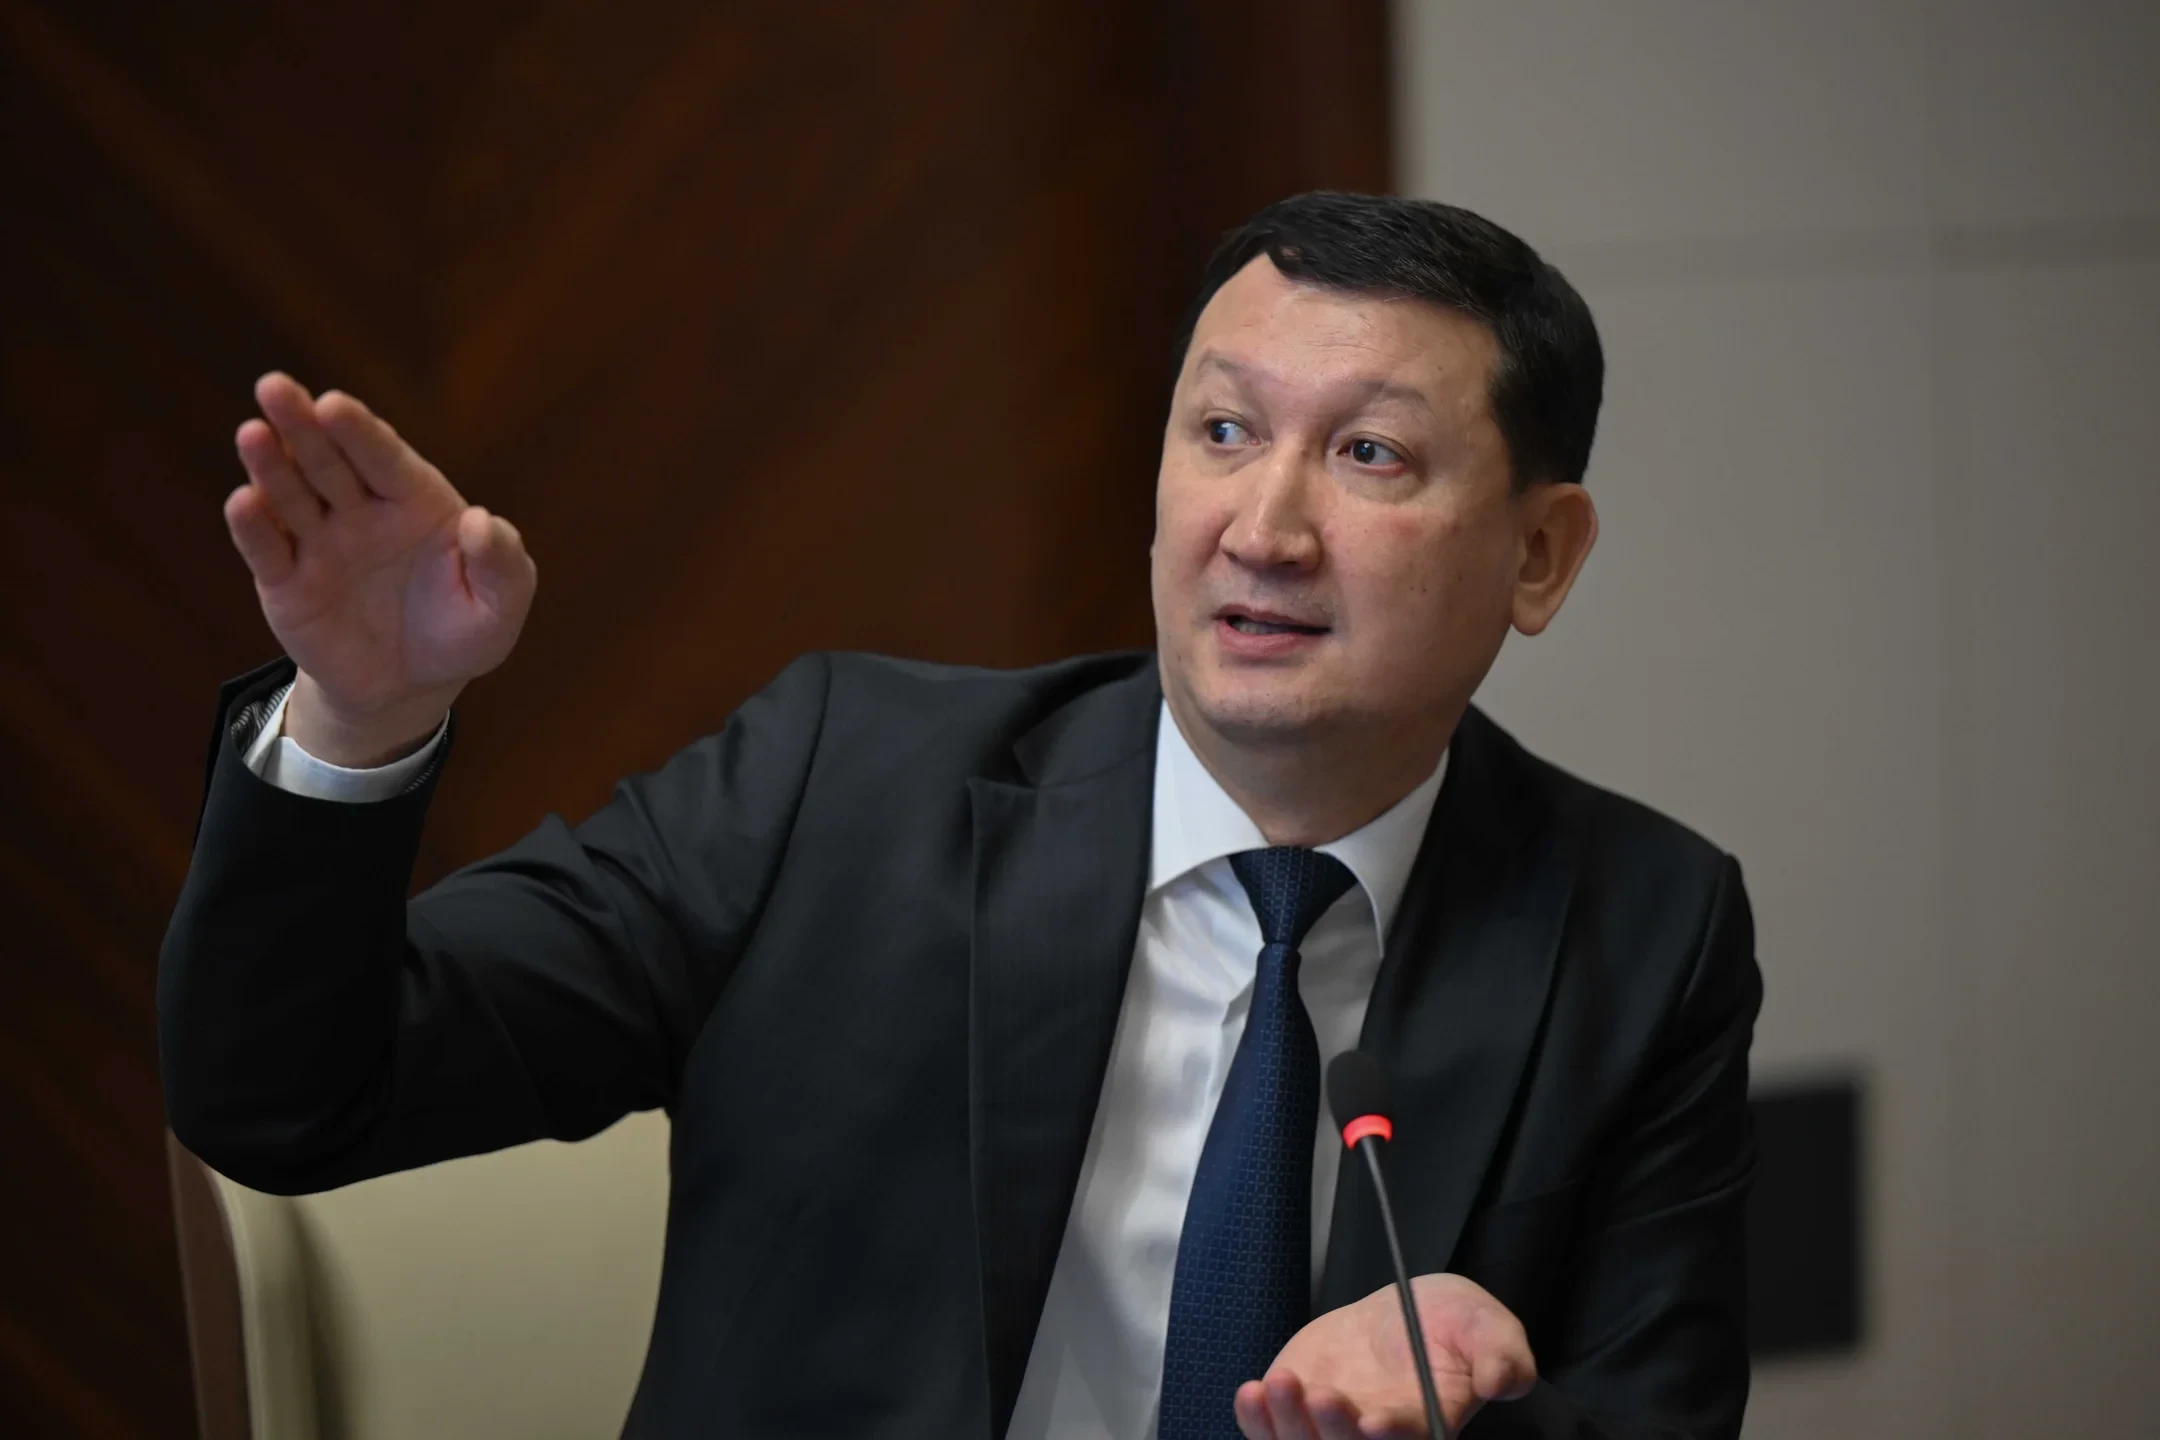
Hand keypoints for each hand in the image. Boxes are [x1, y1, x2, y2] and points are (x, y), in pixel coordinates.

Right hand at [223, 373, 536, 764]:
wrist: (414, 685)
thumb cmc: (463, 631)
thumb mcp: (499, 606)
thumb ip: (501, 563)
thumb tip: (481, 522)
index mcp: (413, 498)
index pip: (384, 457)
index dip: (359, 431)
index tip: (335, 405)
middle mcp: (359, 510)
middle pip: (328, 459)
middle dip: (302, 425)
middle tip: (274, 387)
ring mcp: (318, 542)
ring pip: (290, 494)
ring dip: (269, 464)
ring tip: (253, 434)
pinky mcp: (286, 582)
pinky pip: (266, 550)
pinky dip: (253, 527)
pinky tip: (243, 502)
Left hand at [1233, 1275, 1534, 1438]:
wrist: (1404, 1316)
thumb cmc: (1454, 1325)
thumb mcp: (1489, 1327)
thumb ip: (1502, 1356)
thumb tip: (1502, 1381)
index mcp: (1427, 1430)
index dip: (1392, 1437)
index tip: (1375, 1421)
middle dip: (1333, 1432)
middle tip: (1323, 1394)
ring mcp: (1333, 1432)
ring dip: (1286, 1427)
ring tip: (1280, 1382)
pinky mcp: (1298, 1417)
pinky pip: (1270, 1434)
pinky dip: (1256, 1421)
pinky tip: (1251, 1393)